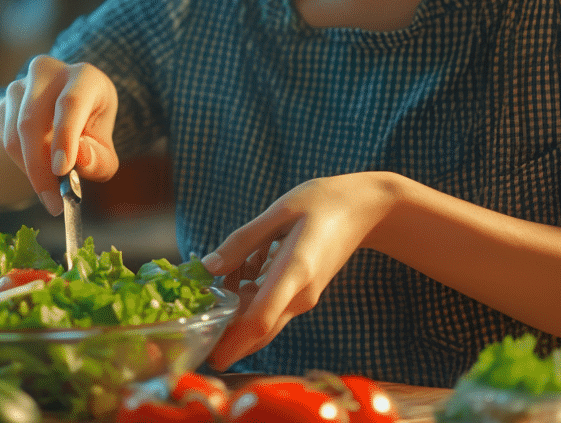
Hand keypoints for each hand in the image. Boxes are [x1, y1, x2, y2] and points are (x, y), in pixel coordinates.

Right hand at [0, 54, 119, 214]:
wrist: (64, 116)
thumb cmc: (90, 131)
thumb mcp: (104, 147)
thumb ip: (99, 159)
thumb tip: (80, 159)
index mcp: (84, 76)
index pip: (71, 103)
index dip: (65, 137)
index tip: (62, 170)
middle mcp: (48, 72)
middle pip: (33, 120)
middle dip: (40, 167)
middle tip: (53, 202)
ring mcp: (20, 85)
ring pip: (14, 134)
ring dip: (30, 170)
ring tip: (50, 192)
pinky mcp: (2, 103)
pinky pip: (5, 140)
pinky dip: (21, 164)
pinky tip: (39, 169)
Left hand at [201, 172, 398, 369]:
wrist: (365, 209)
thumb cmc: (322, 202)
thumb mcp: (279, 212)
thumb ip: (242, 241)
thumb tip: (208, 268)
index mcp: (295, 270)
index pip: (261, 318)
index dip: (234, 341)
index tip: (210, 357)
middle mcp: (300, 294)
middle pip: (259, 330)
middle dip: (225, 337)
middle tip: (194, 330)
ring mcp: (304, 297)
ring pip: (261, 318)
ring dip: (234, 308)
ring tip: (214, 278)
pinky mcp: (303, 294)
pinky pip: (270, 305)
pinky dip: (247, 295)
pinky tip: (241, 267)